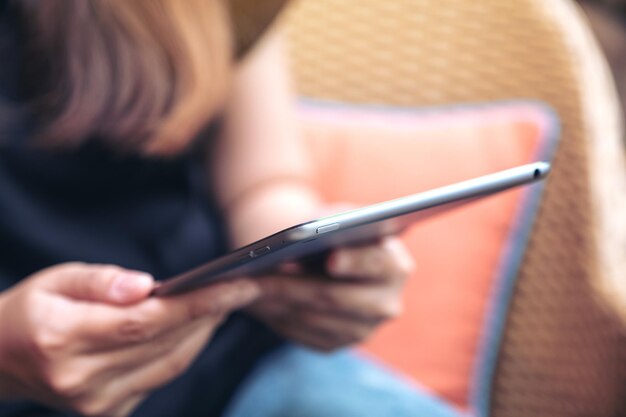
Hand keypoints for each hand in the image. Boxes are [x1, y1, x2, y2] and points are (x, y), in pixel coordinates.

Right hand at [0, 263, 259, 416]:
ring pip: (172, 363)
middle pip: (167, 343)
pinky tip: (198, 325)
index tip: (241, 284)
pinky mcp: (109, 413)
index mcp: (64, 339)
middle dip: (214, 312)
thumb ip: (101, 282)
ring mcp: (97, 404)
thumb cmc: (31, 310)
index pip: (149, 321)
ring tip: (227, 300)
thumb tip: (146, 286)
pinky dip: (185, 349)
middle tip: (246, 286)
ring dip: (205, 330)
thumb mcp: (56, 280)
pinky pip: (162, 377)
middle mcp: (82, 380)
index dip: (200, 302)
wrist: (0, 360)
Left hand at [248, 237, 413, 350]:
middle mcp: (386, 304)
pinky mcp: (334, 344)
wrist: (328, 256)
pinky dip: (273, 315)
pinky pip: (299, 332)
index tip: (331, 259)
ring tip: (245, 286)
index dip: (355, 262)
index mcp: (396, 266)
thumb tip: (300, 238)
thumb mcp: (338, 216)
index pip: (378, 265)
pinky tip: (250, 299)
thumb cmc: (334, 228)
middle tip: (261, 275)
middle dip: (294, 285)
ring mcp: (361, 330)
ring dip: (275, 301)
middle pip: (335, 297)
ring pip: (310, 318)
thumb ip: (332, 222)